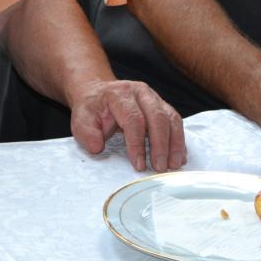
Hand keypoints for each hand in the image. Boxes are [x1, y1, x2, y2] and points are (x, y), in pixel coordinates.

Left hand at [68, 79, 186, 171]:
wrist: (99, 94)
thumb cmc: (93, 109)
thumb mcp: (81, 119)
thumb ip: (86, 132)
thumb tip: (97, 147)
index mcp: (120, 94)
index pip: (133, 119)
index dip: (137, 144)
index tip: (138, 165)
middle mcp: (141, 92)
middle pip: (157, 117)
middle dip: (161, 145)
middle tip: (160, 168)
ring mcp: (154, 98)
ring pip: (171, 118)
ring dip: (175, 144)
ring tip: (173, 165)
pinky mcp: (163, 106)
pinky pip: (175, 122)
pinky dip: (179, 140)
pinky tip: (180, 157)